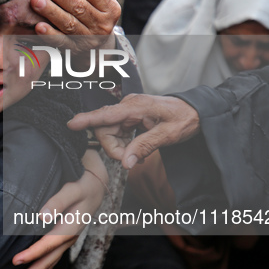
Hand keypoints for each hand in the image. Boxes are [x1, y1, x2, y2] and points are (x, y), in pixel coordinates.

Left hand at [11, 150, 106, 268]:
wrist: (96, 189)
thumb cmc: (82, 188)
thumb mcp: (72, 190)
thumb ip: (57, 202)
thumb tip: (41, 216)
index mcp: (69, 228)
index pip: (48, 244)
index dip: (32, 254)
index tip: (16, 261)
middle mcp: (68, 239)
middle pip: (48, 260)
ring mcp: (67, 242)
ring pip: (51, 264)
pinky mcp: (64, 241)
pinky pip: (53, 260)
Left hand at [32, 0, 119, 48]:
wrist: (97, 47)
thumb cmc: (91, 15)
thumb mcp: (95, 2)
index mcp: (110, 8)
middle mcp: (103, 25)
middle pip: (79, 6)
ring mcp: (90, 39)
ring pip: (69, 23)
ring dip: (51, 11)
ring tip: (37, 1)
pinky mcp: (76, 51)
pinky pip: (62, 42)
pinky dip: (50, 34)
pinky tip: (39, 26)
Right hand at [68, 94, 200, 168]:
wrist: (196, 111)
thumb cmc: (185, 118)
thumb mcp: (167, 135)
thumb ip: (144, 147)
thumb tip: (125, 162)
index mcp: (136, 106)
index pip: (106, 114)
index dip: (87, 120)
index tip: (72, 124)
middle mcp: (128, 106)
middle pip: (104, 128)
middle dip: (112, 147)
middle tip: (130, 159)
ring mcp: (128, 111)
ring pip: (109, 132)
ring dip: (118, 147)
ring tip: (137, 154)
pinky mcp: (129, 117)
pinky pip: (116, 133)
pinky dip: (123, 144)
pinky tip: (135, 149)